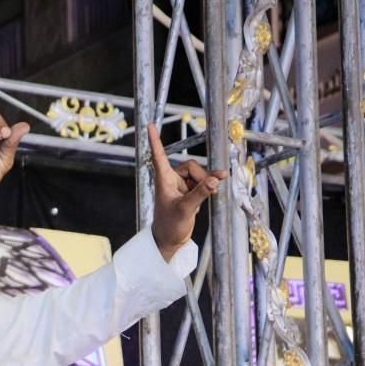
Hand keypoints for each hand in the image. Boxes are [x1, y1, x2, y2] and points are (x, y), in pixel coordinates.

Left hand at [148, 123, 227, 259]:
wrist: (170, 240)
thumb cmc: (169, 226)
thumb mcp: (185, 210)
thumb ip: (200, 194)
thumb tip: (214, 179)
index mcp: (163, 180)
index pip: (159, 156)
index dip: (155, 140)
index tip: (149, 125)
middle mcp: (171, 180)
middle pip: (192, 166)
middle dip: (202, 177)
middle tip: (206, 191)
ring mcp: (181, 186)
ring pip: (200, 175)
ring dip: (206, 184)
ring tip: (204, 199)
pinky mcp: (189, 193)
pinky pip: (203, 183)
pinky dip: (207, 189)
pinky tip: (208, 198)